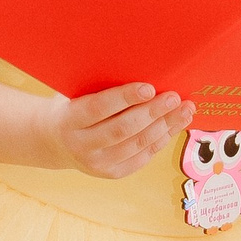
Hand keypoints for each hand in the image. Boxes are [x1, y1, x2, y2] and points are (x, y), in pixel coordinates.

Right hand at [41, 83, 191, 178]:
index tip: (148, 87)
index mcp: (68, 121)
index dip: (125, 98)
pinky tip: (174, 125)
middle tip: (174, 96)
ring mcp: (97, 164)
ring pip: (137, 144)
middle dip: (152, 112)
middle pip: (123, 129)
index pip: (99, 108)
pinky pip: (142, 157)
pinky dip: (161, 140)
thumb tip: (139, 66)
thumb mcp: (74, 93)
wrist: (55, 141)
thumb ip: (98, 85)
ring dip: (165, 126)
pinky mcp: (112, 174)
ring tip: (184, 110)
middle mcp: (81, 146)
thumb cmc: (72, 107)